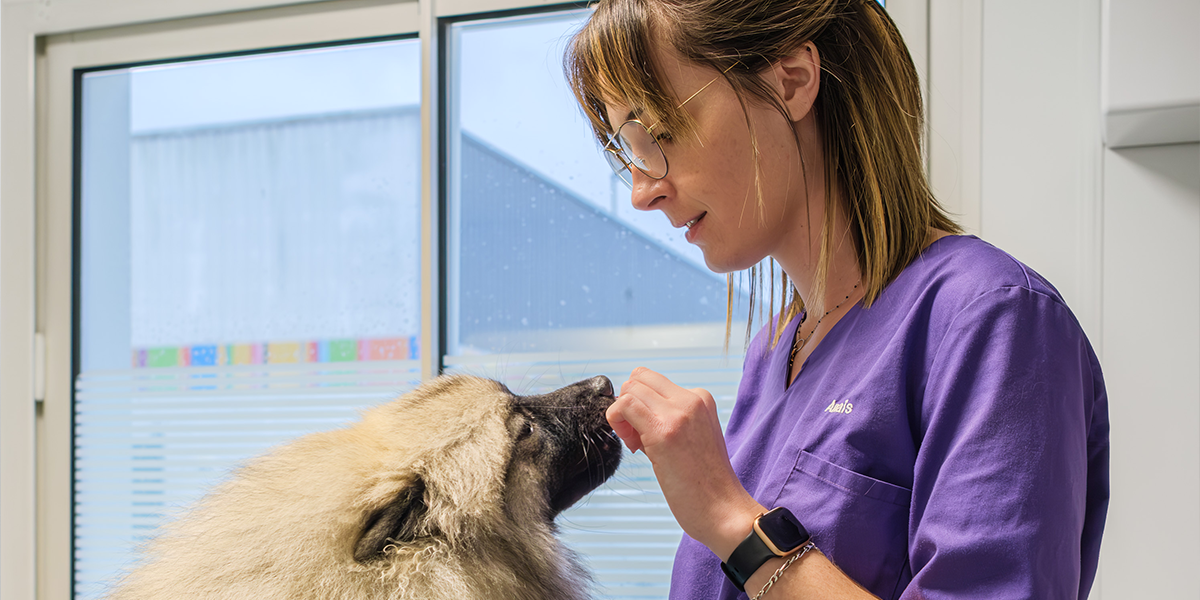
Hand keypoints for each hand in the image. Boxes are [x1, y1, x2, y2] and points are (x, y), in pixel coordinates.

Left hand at [608, 367, 763, 558]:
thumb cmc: (704, 482)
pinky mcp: (663, 431)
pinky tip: (633, 446)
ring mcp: (678, 414)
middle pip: (639, 378)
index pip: (654, 381)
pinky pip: (624, 405)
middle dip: (629, 404)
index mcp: (701, 398)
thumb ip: (668, 418)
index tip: (647, 432)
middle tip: (638, 438)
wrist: (723, 510)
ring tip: (637, 445)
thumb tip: (631, 410)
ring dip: (622, 416)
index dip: (642, 404)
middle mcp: (691, 399)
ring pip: (629, 388)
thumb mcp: (693, 436)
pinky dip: (616, 421)